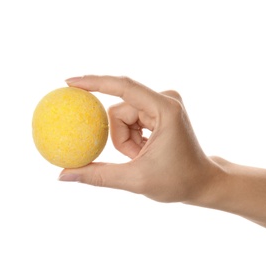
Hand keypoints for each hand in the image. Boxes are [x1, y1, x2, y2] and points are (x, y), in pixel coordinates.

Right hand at [59, 75, 220, 202]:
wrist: (201, 182)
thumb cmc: (177, 181)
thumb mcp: (135, 180)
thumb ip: (98, 175)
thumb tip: (63, 175)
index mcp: (164, 109)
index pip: (123, 87)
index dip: (94, 82)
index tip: (68, 83)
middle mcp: (165, 99)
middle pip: (119, 110)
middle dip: (120, 139)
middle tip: (134, 157)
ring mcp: (162, 102)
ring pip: (122, 117)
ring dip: (125, 141)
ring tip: (143, 156)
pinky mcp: (158, 108)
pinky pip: (129, 119)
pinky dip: (130, 139)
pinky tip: (145, 150)